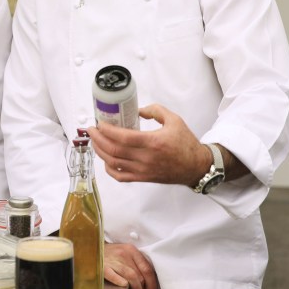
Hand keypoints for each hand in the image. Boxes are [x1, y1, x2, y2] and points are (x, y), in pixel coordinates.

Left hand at [88, 104, 205, 184]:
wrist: (196, 166)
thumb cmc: (186, 143)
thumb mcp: (174, 120)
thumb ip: (155, 110)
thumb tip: (137, 110)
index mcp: (153, 142)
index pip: (123, 137)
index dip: (107, 131)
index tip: (99, 124)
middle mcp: (146, 158)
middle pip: (114, 150)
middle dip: (98, 140)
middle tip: (91, 131)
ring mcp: (143, 170)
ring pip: (114, 163)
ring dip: (100, 152)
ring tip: (95, 142)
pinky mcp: (143, 178)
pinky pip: (120, 176)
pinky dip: (109, 169)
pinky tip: (105, 160)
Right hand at [104, 243, 157, 288]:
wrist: (91, 249)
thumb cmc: (110, 254)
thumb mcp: (124, 253)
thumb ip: (135, 263)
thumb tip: (148, 281)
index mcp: (131, 250)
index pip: (147, 269)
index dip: (152, 284)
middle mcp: (124, 254)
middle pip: (139, 275)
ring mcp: (113, 260)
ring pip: (131, 277)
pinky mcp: (103, 267)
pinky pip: (113, 275)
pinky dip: (120, 282)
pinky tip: (123, 287)